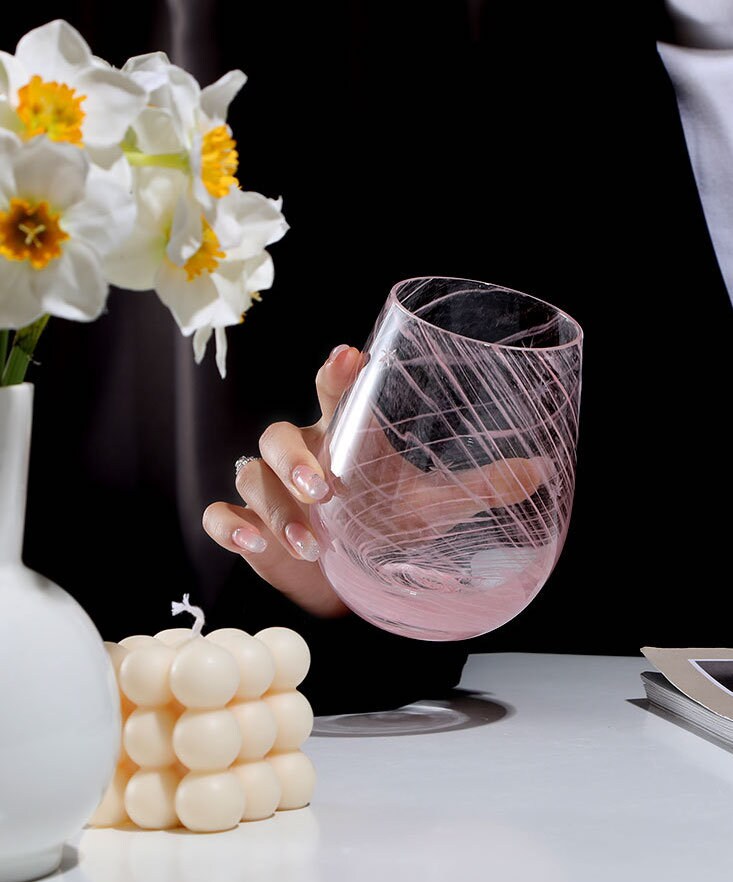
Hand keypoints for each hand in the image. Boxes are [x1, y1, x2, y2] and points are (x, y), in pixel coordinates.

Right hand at [203, 344, 552, 616]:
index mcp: (344, 437)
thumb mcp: (432, 508)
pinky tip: (251, 542)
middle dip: (297, 458)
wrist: (347, 577)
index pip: (334, 394)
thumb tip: (540, 472)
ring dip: (278, 507)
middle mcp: (302, 454)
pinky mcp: (250, 526)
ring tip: (313, 542)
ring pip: (253, 476)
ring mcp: (271, 490)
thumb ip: (478, 489)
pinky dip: (230, 525)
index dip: (336, 373)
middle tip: (326, 488)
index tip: (348, 355)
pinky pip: (221, 514)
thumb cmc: (386, 525)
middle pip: (278, 434)